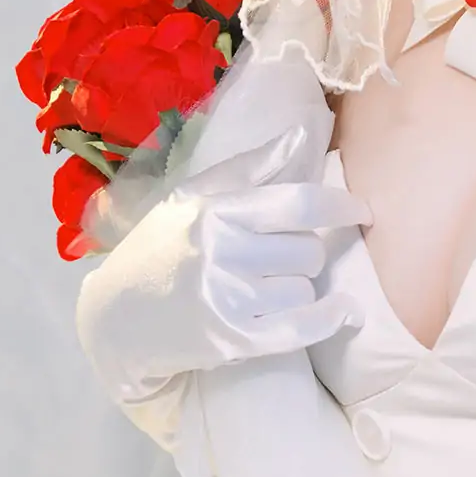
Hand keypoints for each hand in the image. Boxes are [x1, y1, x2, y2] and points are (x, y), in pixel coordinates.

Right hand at [76, 144, 368, 404]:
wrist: (113, 318)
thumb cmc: (158, 250)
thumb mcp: (191, 198)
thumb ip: (249, 168)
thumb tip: (302, 136)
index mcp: (215, 211)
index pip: (298, 202)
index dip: (342, 206)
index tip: (362, 211)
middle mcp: (221, 252)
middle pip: (308, 249)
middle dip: (306, 252)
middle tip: (282, 259)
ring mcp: (227, 299)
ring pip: (305, 288)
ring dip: (299, 287)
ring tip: (268, 288)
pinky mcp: (231, 340)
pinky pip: (302, 328)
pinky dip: (329, 319)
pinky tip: (344, 313)